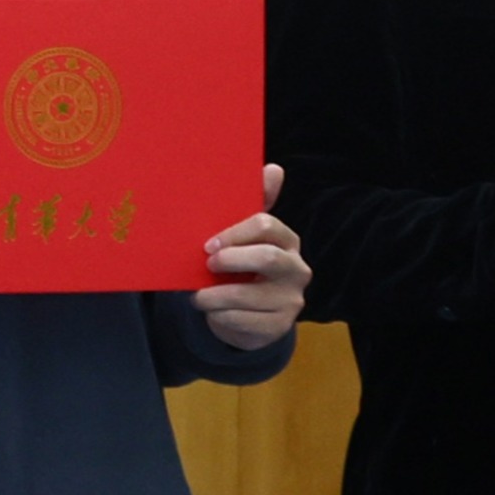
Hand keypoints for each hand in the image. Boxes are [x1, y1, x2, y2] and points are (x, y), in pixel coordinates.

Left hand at [195, 163, 309, 352]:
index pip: (267, 226)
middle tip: (206, 265)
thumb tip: (273, 168)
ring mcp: (291, 300)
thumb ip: (256, 205)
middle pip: (266, 257)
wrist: (249, 316)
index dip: (235, 233)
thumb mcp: (244, 238)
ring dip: (214, 296)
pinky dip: (220, 317)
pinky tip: (213, 312)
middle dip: (230, 261)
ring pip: (247, 296)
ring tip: (198, 295)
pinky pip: (243, 321)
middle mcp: (296, 269)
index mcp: (287, 241)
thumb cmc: (243, 267)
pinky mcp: (279, 327)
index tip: (208, 244)